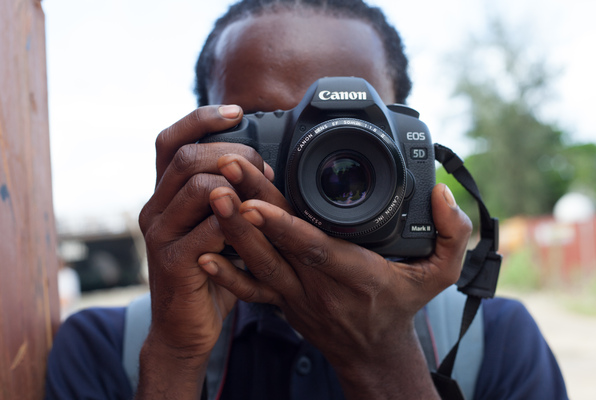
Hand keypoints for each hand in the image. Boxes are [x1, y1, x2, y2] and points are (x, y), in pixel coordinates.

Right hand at [136, 105, 273, 397]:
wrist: (187, 326)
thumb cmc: (210, 270)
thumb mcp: (216, 225)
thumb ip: (225, 195)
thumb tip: (260, 162)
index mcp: (164, 195)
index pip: (170, 140)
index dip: (201, 118)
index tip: (238, 111)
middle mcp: (154, 209)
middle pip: (186, 157)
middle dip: (234, 154)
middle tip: (265, 168)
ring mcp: (159, 236)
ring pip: (198, 188)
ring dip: (240, 188)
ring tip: (263, 201)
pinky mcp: (172, 264)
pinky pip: (209, 230)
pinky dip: (239, 225)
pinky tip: (255, 231)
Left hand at [198, 157, 471, 398]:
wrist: (372, 350)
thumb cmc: (401, 306)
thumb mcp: (441, 274)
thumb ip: (453, 234)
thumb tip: (443, 193)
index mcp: (355, 273)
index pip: (314, 248)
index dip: (283, 226)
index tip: (256, 201)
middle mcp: (319, 285)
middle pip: (277, 246)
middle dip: (248, 208)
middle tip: (225, 171)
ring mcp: (296, 295)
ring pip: (258, 263)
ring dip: (232, 230)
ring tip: (212, 194)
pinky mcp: (282, 301)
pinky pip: (250, 290)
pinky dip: (226, 273)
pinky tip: (202, 253)